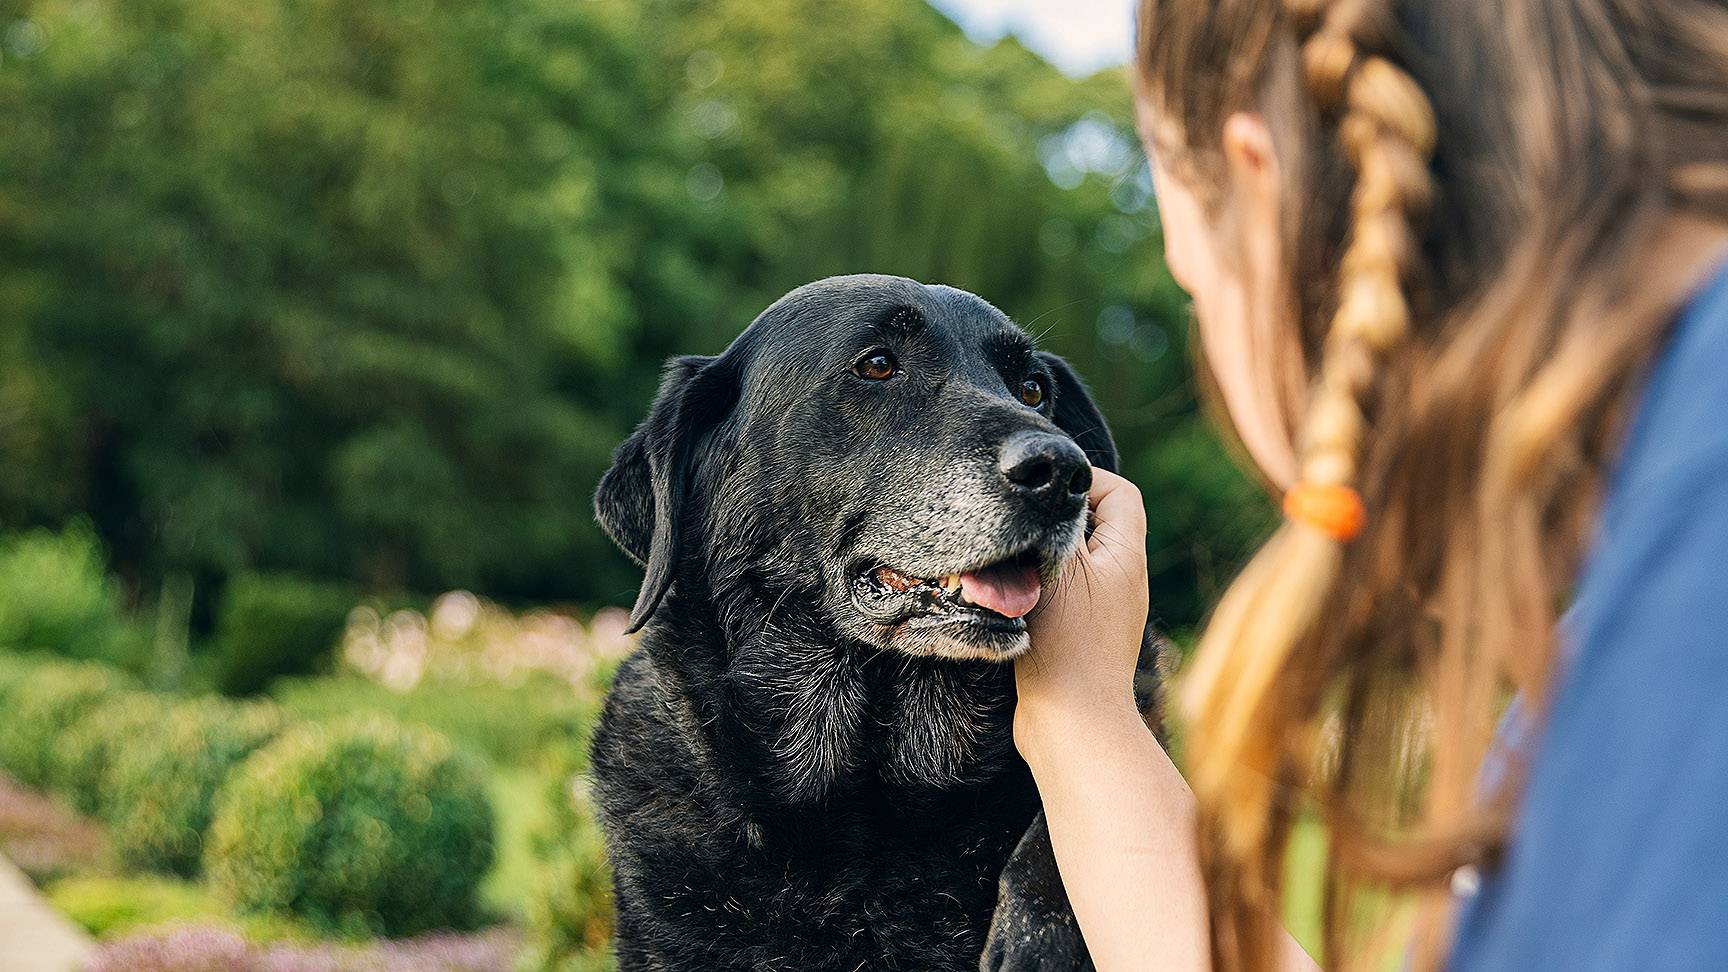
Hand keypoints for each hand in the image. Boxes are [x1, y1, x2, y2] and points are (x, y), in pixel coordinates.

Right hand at [1015, 467, 1149, 754]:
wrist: (1072, 723)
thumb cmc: (1067, 642)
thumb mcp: (1061, 565)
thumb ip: (1059, 521)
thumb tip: (1052, 489)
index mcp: (1127, 555)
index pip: (1119, 493)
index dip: (1085, 479)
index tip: (1043, 490)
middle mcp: (1123, 580)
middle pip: (1095, 525)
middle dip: (1055, 519)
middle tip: (1019, 523)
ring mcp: (1104, 610)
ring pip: (1072, 561)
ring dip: (1040, 556)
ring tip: (1009, 562)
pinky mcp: (1081, 637)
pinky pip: (1061, 594)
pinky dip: (1036, 588)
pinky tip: (1008, 598)